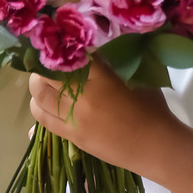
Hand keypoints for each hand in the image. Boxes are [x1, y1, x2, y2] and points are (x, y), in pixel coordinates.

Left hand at [28, 64, 180, 175]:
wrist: (154, 146)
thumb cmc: (152, 109)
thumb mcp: (136, 80)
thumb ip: (113, 69)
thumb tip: (94, 58)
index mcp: (102, 80)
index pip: (72, 58)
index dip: (65, 50)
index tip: (64, 46)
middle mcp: (83, 98)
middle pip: (48, 77)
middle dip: (44, 67)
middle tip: (48, 62)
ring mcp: (74, 119)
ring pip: (41, 99)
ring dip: (38, 87)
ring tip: (42, 81)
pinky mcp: (72, 136)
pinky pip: (44, 121)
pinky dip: (39, 108)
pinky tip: (42, 103)